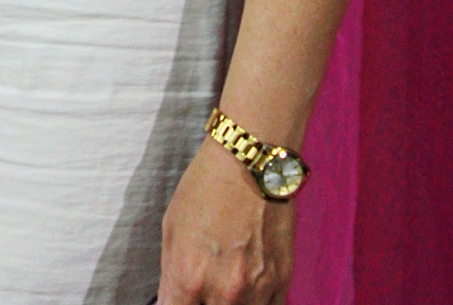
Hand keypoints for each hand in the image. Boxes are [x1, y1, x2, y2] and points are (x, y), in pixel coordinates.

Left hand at [156, 137, 294, 303]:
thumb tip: (171, 301)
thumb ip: (171, 275)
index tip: (179, 300)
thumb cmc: (207, 187)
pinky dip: (257, 303)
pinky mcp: (281, 282)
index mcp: (188, 277)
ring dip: (231, 304)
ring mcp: (255, 290)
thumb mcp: (172, 228)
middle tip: (204, 285)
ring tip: (227, 282)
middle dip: (203, 303)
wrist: (251, 162)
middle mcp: (223, 291)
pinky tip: (248, 289)